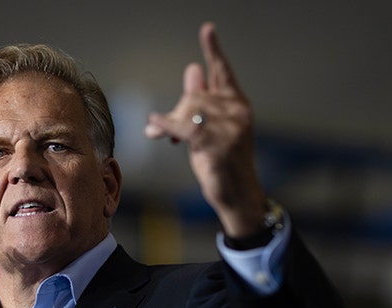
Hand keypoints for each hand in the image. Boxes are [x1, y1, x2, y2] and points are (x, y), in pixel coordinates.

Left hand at [145, 22, 266, 237]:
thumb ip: (203, 101)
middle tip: (168, 134)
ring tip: (167, 139)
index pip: (223, 72)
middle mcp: (237, 111)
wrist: (237, 194)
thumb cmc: (224, 163)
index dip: (213, 50)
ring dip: (170, 124)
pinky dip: (165, 125)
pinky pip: (183, 126)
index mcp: (238, 104)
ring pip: (188, 110)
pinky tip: (153, 125)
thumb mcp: (212, 128)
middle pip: (194, 95)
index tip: (207, 29)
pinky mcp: (216, 143)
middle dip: (177, 112)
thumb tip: (193, 69)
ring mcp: (229, 127)